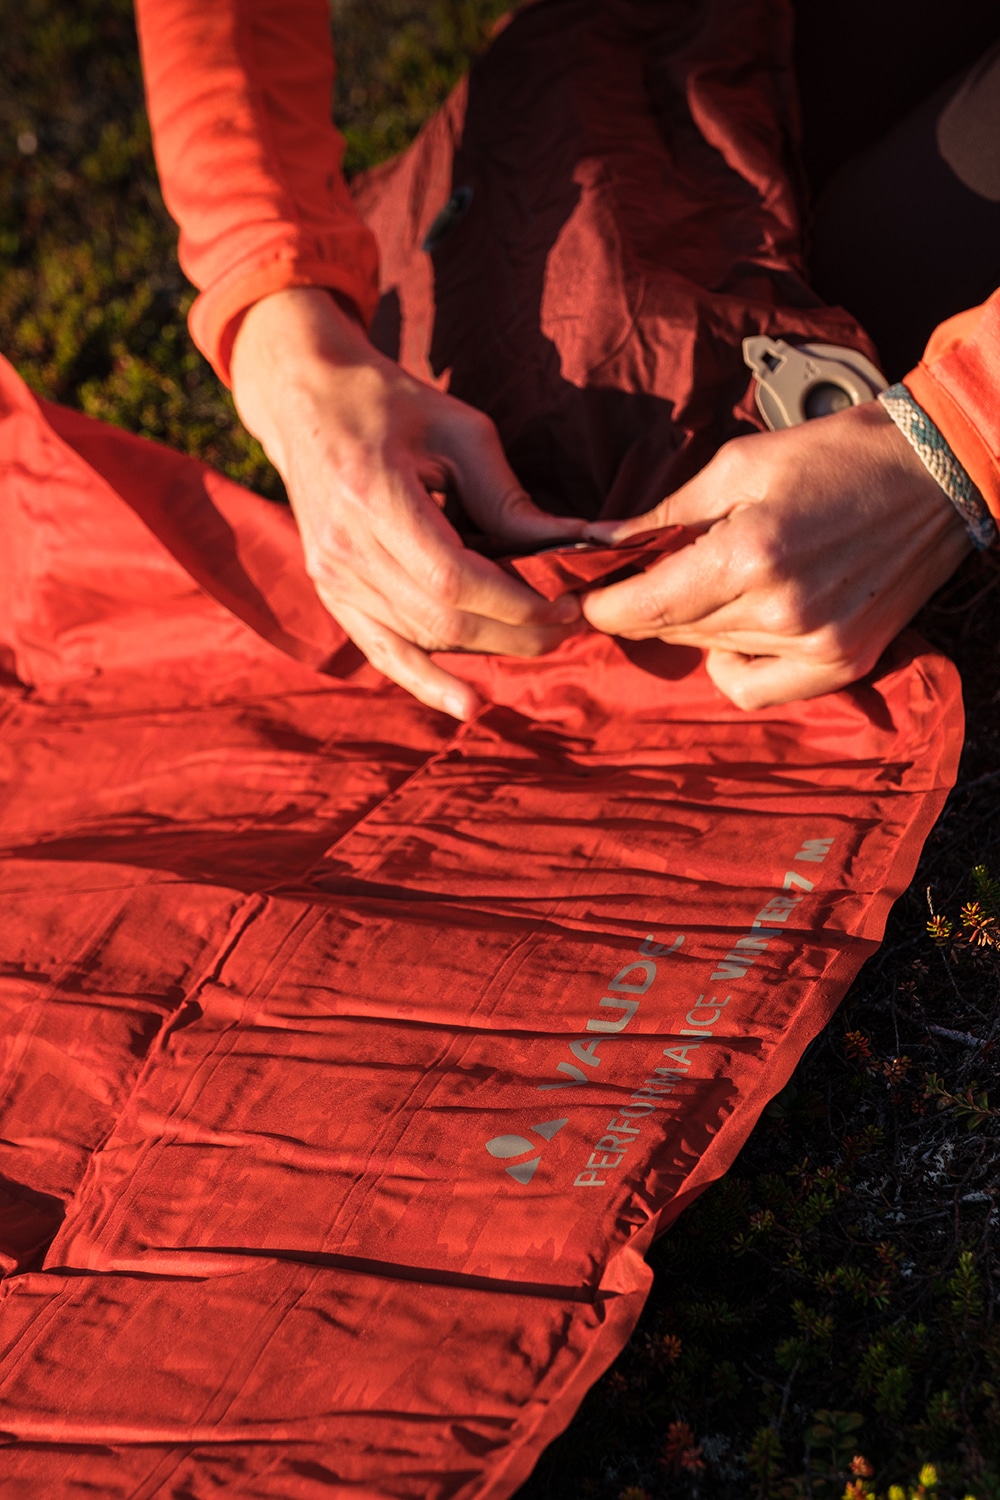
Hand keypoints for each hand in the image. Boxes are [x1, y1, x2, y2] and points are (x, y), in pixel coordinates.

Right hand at [230, 288, 585, 717]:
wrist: (305, 397)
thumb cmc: (389, 403)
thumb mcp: (458, 430)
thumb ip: (508, 498)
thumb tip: (575, 544)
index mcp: (372, 497)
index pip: (454, 581)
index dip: (515, 605)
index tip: (565, 605)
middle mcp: (344, 549)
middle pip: (441, 621)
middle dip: (514, 633)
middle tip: (567, 626)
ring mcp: (331, 576)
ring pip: (421, 639)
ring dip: (487, 648)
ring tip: (538, 638)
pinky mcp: (331, 592)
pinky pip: (383, 651)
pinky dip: (426, 681)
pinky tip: (468, 706)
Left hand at [581, 401, 972, 707]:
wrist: (934, 471)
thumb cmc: (835, 455)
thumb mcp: (738, 465)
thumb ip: (665, 515)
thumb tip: (599, 544)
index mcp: (749, 554)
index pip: (645, 606)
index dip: (601, 607)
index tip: (578, 600)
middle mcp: (780, 610)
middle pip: (673, 630)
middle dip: (643, 606)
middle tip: (640, 578)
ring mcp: (815, 645)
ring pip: (710, 655)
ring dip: (693, 625)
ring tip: (713, 582)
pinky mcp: (843, 662)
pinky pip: (756, 690)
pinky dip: (733, 667)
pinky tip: (739, 630)